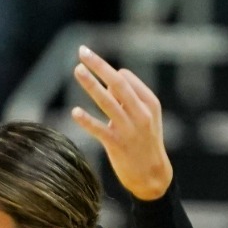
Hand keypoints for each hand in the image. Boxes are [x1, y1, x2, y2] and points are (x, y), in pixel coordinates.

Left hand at [70, 45, 172, 201]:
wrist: (153, 176)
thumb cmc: (145, 143)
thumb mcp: (145, 118)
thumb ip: (127, 100)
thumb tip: (105, 82)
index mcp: (149, 103)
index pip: (125, 78)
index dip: (109, 75)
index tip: (101, 80)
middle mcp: (140, 113)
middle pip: (117, 83)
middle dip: (99, 65)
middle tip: (82, 51)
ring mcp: (129, 129)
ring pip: (107, 101)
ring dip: (91, 84)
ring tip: (77, 70)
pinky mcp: (117, 145)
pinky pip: (99, 129)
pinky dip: (86, 120)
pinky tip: (74, 112)